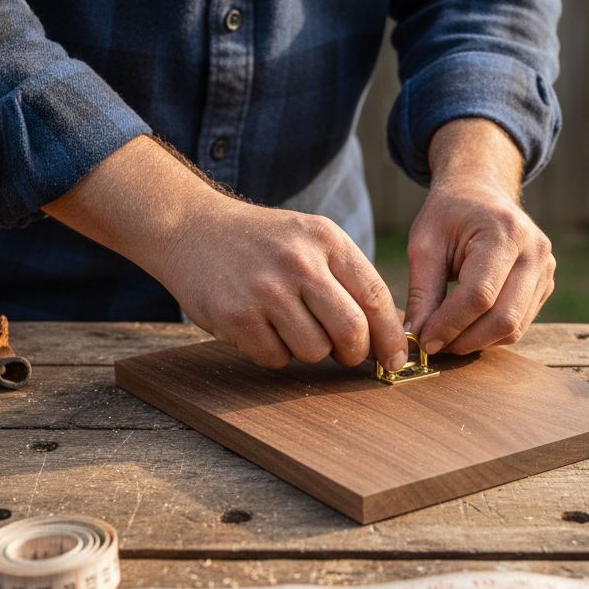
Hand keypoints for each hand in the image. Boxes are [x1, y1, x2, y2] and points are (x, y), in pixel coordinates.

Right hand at [159, 196, 406, 369]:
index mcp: (326, 239)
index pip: (375, 296)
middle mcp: (299, 263)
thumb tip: (388, 335)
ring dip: (310, 351)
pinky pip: (276, 358)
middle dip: (355, 353)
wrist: (192, 229)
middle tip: (346, 354)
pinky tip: (261, 326)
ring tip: (291, 326)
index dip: (391, 336)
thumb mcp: (309, 239)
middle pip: (351, 331)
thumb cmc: (262, 242)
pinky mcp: (237, 317)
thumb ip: (347, 278)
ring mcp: (266, 291)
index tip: (396, 360)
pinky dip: (274, 352)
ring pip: (315, 351)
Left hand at [405, 119, 555, 354]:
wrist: (480, 192)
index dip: (450, 324)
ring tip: (447, 337)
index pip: (479, 295)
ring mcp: (546, 269)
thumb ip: (422, 291)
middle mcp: (535, 252)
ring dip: (477, 341)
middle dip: (465, 340)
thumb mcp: (424, 243)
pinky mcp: (546, 284)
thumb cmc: (449, 215)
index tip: (424, 341)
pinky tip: (466, 327)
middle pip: (503, 318)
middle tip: (434, 346)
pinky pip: (520, 323)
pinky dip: (491, 333)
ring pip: (514, 328)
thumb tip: (417, 336)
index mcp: (505, 233)